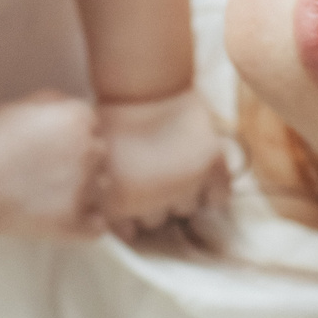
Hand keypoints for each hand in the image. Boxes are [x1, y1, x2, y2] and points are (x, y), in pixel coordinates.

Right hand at [0, 93, 107, 241]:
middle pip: (100, 155)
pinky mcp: (77, 223)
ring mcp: (85, 189)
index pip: (93, 125)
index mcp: (78, 118)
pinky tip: (59, 215)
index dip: (71, 136)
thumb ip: (57, 102)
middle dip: (81, 162)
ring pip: (102, 190)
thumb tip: (78, 111)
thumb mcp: (21, 105)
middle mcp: (89, 150)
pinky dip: (84, 224)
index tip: (51, 147)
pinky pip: (98, 225)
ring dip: (85, 192)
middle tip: (49, 172)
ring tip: (51, 195)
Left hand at [97, 90, 227, 234]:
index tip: (129, 202)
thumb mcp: (98, 163)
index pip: (130, 232)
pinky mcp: (212, 166)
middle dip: (151, 205)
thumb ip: (104, 199)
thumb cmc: (114, 121)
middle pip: (157, 221)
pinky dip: (214, 192)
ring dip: (180, 195)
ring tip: (173, 175)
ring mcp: (187, 184)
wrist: (144, 86)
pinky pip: (220, 197)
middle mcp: (156, 201)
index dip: (129, 216)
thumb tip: (122, 230)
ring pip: (186, 209)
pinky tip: (203, 180)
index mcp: (122, 203)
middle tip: (149, 184)